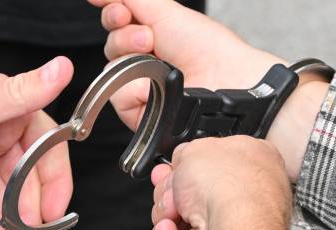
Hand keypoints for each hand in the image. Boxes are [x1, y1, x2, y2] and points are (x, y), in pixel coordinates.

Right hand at [88, 0, 283, 130]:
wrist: (224, 80)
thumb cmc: (207, 47)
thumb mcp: (165, 11)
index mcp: (152, 34)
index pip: (116, 23)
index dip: (114, 15)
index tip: (123, 12)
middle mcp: (146, 61)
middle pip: (110, 45)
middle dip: (125, 36)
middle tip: (148, 38)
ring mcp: (142, 87)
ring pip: (111, 71)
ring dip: (131, 61)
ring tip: (156, 62)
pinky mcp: (141, 113)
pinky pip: (117, 97)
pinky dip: (135, 88)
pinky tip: (154, 86)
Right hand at [150, 136, 291, 229]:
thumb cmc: (229, 187)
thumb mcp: (197, 147)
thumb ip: (186, 152)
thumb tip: (181, 160)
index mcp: (254, 161)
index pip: (213, 158)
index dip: (188, 161)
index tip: (171, 166)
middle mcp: (244, 195)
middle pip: (190, 189)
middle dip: (170, 188)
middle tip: (171, 188)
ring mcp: (229, 225)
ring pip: (178, 215)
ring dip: (165, 211)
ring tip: (173, 211)